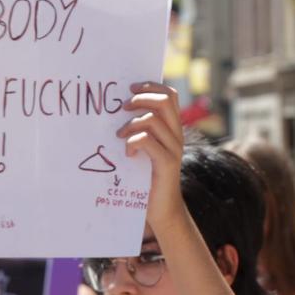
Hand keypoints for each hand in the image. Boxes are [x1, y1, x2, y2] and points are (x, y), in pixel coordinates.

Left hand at [119, 83, 184, 228]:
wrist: (162, 208)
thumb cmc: (147, 178)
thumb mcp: (145, 149)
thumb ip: (140, 131)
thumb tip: (118, 110)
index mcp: (173, 128)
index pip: (169, 94)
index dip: (150, 86)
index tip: (130, 88)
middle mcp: (177, 135)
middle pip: (165, 100)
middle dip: (141, 98)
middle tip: (123, 107)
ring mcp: (174, 148)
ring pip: (153, 119)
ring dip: (131, 124)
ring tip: (120, 136)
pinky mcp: (167, 163)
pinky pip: (147, 140)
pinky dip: (133, 142)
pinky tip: (128, 154)